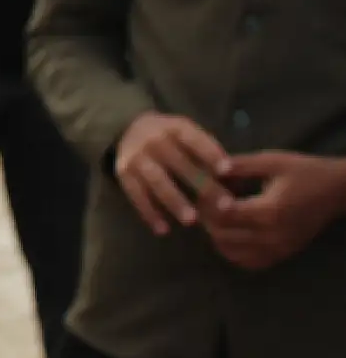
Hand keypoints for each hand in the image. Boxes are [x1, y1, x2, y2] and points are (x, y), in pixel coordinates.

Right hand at [113, 112, 232, 235]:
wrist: (128, 129)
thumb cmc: (171, 136)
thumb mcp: (187, 132)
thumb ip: (207, 151)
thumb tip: (234, 180)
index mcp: (174, 128)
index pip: (193, 140)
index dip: (210, 154)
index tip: (227, 171)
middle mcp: (153, 140)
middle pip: (179, 164)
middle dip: (202, 186)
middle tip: (223, 207)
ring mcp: (136, 157)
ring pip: (157, 182)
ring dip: (175, 201)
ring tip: (192, 221)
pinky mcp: (123, 173)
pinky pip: (136, 195)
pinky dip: (149, 213)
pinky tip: (164, 230)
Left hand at [199, 150, 345, 270]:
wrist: (337, 191)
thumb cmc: (304, 172)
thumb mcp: (271, 161)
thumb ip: (239, 165)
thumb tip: (210, 168)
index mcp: (269, 211)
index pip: (222, 214)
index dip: (206, 202)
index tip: (203, 188)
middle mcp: (272, 236)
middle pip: (222, 236)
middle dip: (207, 218)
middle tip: (204, 201)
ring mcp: (278, 249)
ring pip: (230, 252)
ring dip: (217, 235)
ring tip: (216, 215)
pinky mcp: (282, 255)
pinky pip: (248, 262)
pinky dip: (232, 250)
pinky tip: (231, 232)